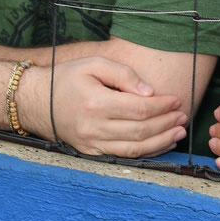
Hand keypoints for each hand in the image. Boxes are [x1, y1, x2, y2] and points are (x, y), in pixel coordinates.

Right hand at [18, 56, 188, 157]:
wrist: (36, 101)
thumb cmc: (67, 78)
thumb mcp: (93, 64)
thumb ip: (123, 74)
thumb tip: (149, 92)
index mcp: (96, 102)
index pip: (139, 108)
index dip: (162, 105)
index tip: (176, 99)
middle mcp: (94, 127)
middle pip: (141, 131)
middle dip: (166, 123)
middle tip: (183, 115)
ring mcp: (92, 144)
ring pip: (135, 149)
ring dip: (161, 142)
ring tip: (178, 132)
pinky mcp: (90, 153)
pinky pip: (124, 156)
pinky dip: (146, 152)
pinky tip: (160, 143)